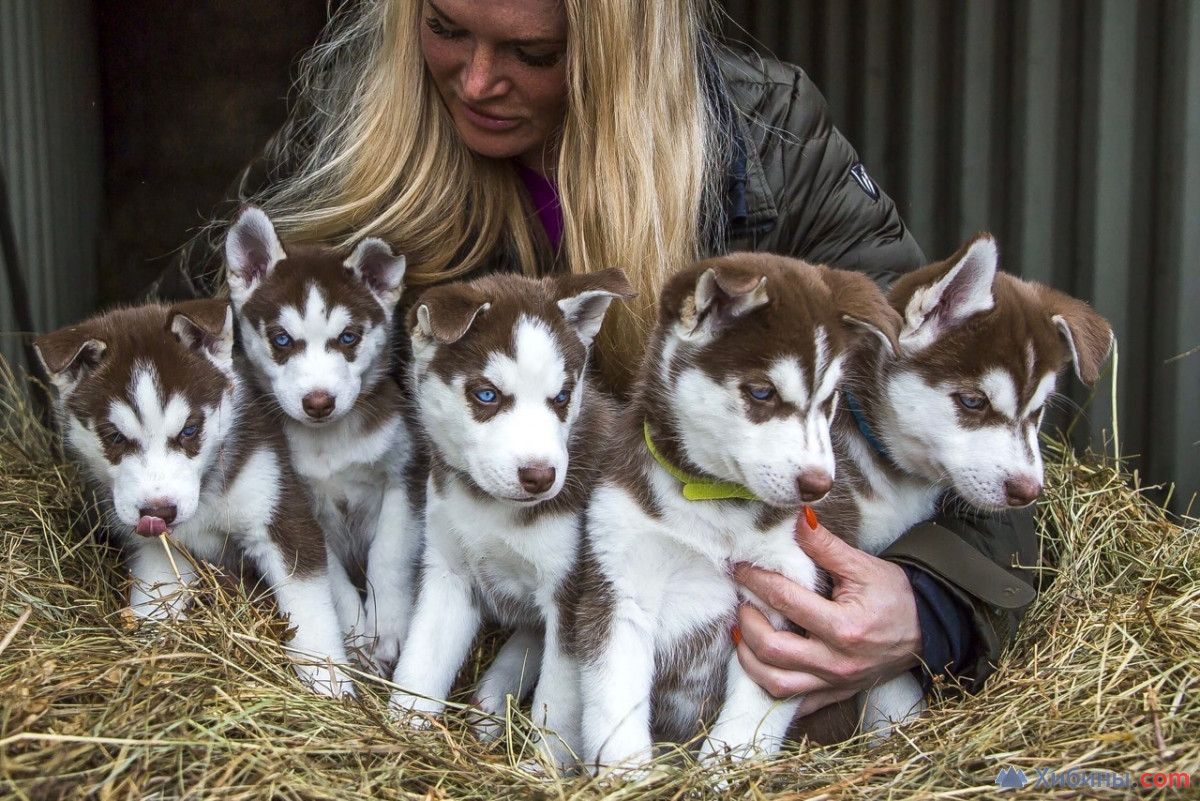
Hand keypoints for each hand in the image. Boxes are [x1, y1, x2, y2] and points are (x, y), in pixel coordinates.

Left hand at [733, 510, 921, 715]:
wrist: (928, 630)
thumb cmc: (895, 596)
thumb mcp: (863, 566)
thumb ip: (825, 545)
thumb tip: (796, 518)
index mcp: (845, 626)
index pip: (786, 601)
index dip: (756, 581)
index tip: (740, 567)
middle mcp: (836, 661)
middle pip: (772, 649)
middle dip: (747, 621)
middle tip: (741, 601)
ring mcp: (835, 683)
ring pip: (776, 684)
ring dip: (749, 659)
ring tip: (742, 632)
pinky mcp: (835, 694)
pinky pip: (793, 703)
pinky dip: (769, 688)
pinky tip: (758, 665)